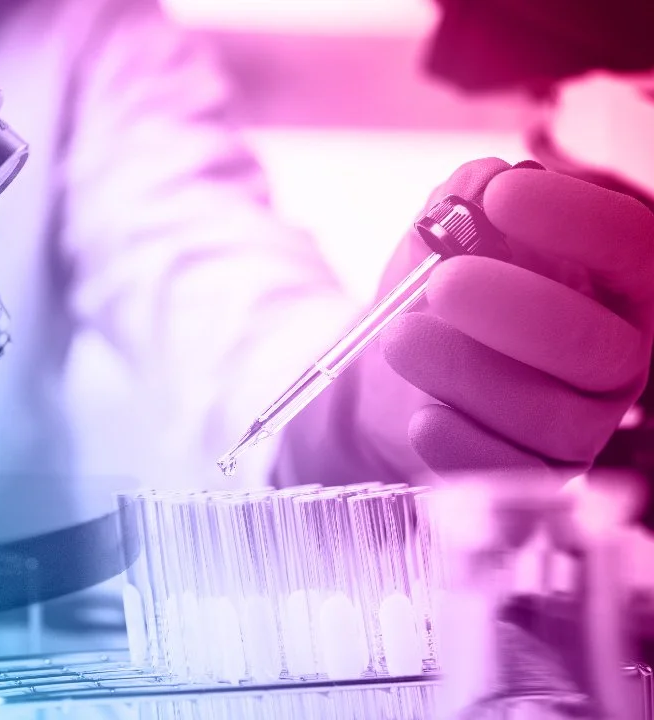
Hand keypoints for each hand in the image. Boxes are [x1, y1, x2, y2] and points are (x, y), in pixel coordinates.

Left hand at [363, 158, 653, 477]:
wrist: (394, 380)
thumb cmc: (435, 301)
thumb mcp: (443, 241)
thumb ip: (462, 205)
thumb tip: (478, 184)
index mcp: (610, 287)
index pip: (632, 247)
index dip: (579, 220)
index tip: (503, 197)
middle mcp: (612, 359)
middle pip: (598, 345)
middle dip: (518, 310)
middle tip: (444, 283)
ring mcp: (578, 429)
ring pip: (552, 418)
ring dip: (467, 373)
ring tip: (400, 337)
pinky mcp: (531, 481)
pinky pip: (512, 477)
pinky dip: (461, 445)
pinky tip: (423, 416)